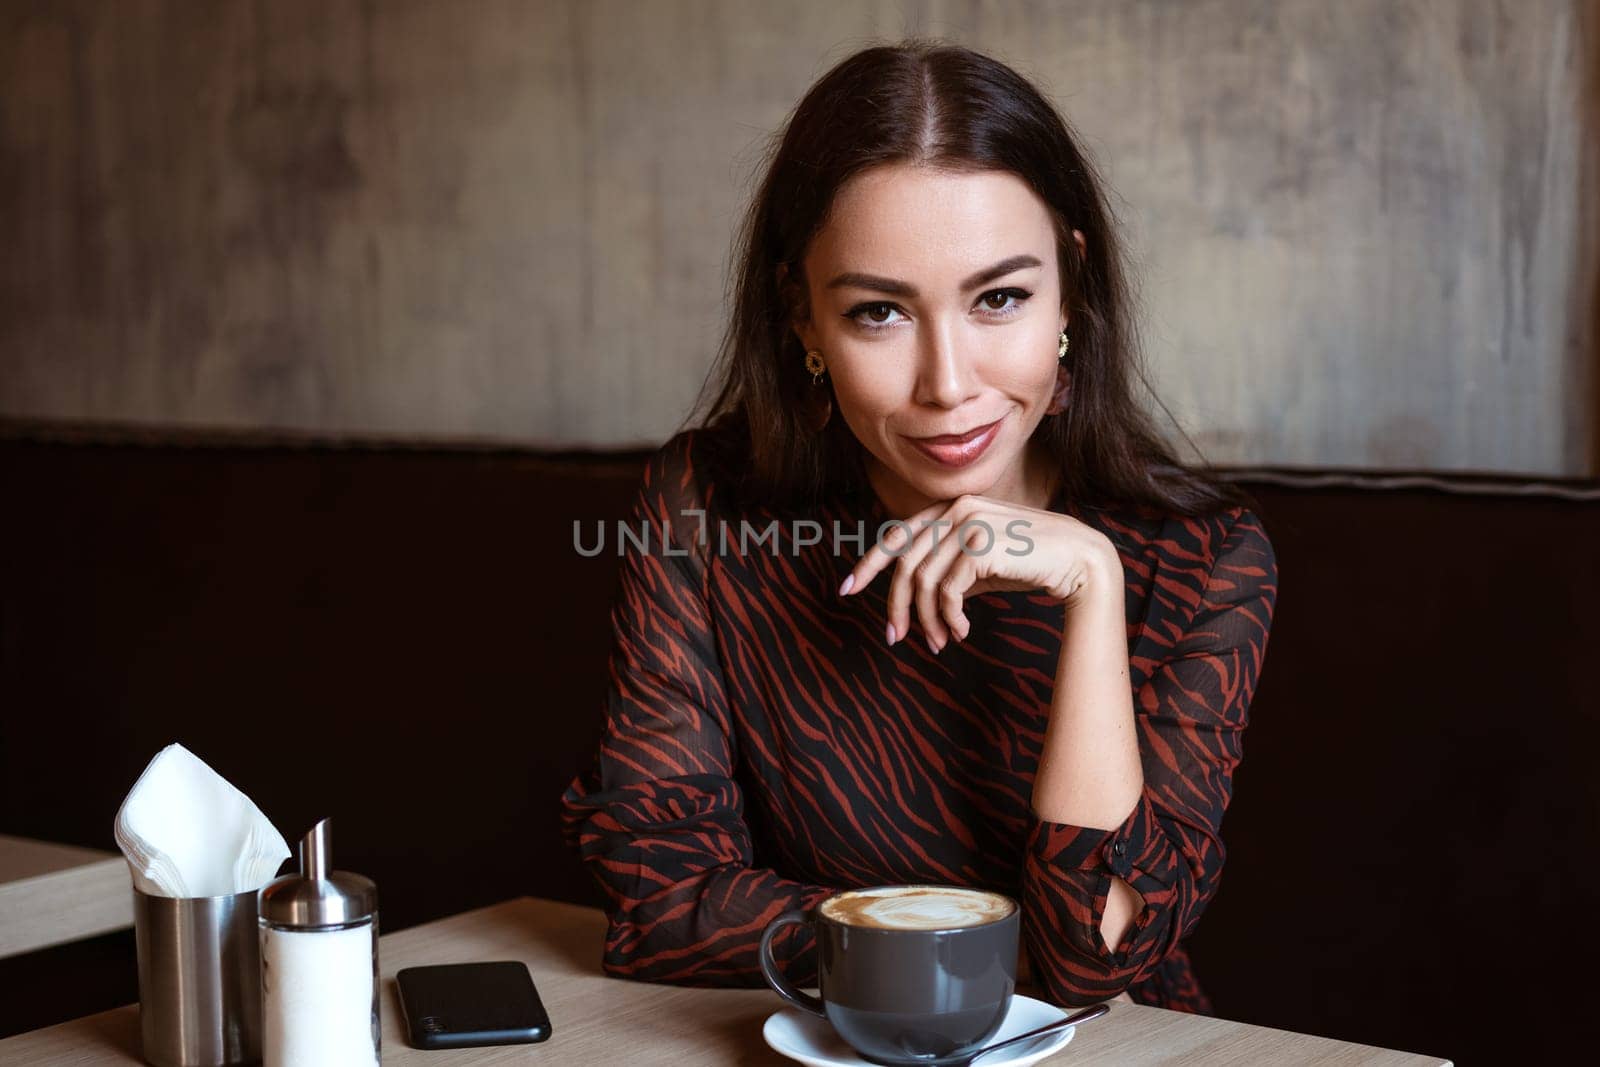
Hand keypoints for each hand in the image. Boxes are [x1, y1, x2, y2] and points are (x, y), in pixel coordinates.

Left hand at [839, 495, 1121, 652]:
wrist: (1078, 560)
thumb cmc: (1030, 564)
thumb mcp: (981, 566)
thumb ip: (949, 569)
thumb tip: (918, 595)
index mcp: (952, 508)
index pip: (897, 535)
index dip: (869, 563)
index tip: (847, 589)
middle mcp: (956, 508)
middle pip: (906, 563)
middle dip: (896, 606)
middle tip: (895, 638)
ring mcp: (968, 522)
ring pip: (925, 581)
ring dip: (929, 620)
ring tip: (939, 643)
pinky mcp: (980, 544)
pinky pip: (948, 591)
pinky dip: (949, 618)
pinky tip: (960, 633)